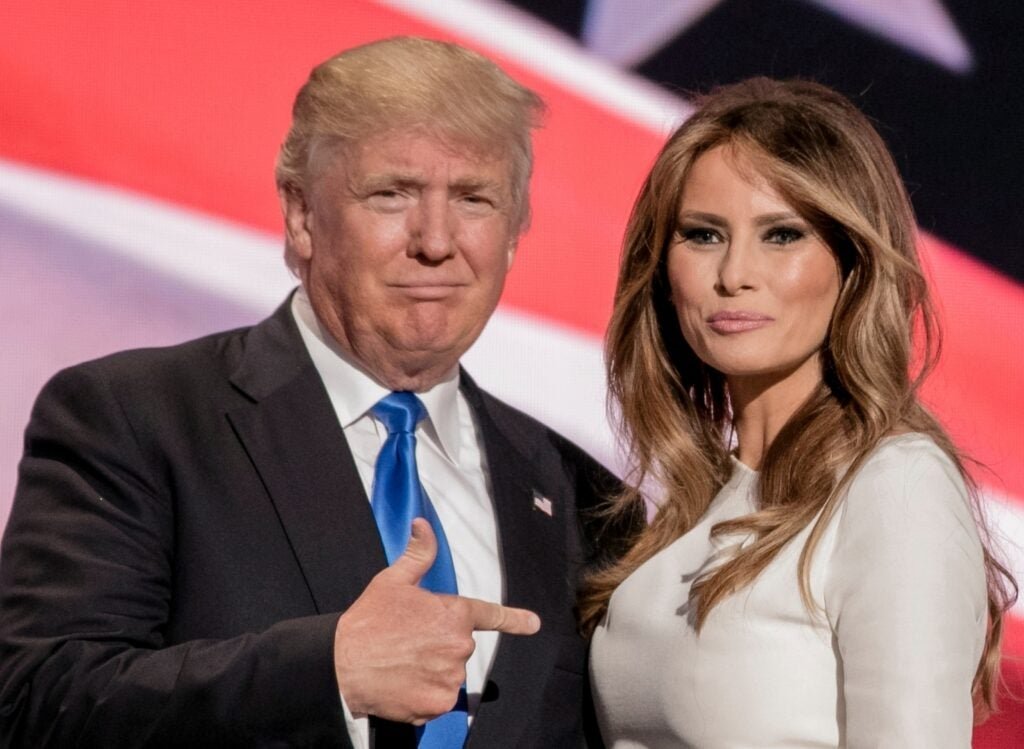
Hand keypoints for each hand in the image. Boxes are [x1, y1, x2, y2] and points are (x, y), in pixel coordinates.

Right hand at [333, 518, 539, 723]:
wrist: (341, 665)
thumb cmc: (367, 621)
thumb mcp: (393, 581)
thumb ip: (418, 555)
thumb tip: (423, 525)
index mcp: (453, 614)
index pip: (490, 615)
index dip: (514, 620)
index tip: (533, 623)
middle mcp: (458, 646)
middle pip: (458, 646)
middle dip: (439, 644)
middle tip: (408, 642)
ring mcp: (449, 677)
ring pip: (449, 673)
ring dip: (432, 671)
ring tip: (402, 663)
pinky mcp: (437, 703)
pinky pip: (439, 699)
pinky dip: (424, 695)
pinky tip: (403, 684)